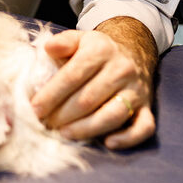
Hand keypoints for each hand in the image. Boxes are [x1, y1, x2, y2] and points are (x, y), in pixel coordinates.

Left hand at [30, 17, 157, 149]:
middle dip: (63, 115)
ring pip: (113, 115)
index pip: (72, 76)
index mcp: (101, 51)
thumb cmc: (97, 51)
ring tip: (66, 134)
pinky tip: (108, 143)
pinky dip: (128, 139)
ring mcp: (136, 90)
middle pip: (89, 99)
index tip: (35, 109)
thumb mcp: (80, 39)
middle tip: (46, 124)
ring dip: (87, 129)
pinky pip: (144, 127)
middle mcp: (121, 70)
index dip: (52, 95)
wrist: (134, 51)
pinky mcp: (147, 107)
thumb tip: (48, 48)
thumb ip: (63, 42)